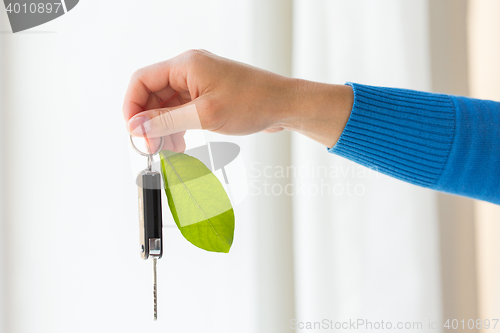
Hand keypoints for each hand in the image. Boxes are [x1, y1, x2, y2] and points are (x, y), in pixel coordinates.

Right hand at [122, 49, 352, 150]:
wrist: (285, 105)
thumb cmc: (253, 102)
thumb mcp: (205, 115)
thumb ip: (167, 121)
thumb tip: (136, 127)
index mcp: (186, 65)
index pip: (142, 80)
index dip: (132, 107)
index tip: (134, 133)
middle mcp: (190, 70)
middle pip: (153, 95)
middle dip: (149, 122)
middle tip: (152, 148)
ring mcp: (199, 83)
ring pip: (167, 105)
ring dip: (164, 127)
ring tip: (170, 150)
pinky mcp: (208, 95)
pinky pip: (182, 110)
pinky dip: (178, 127)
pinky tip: (181, 143)